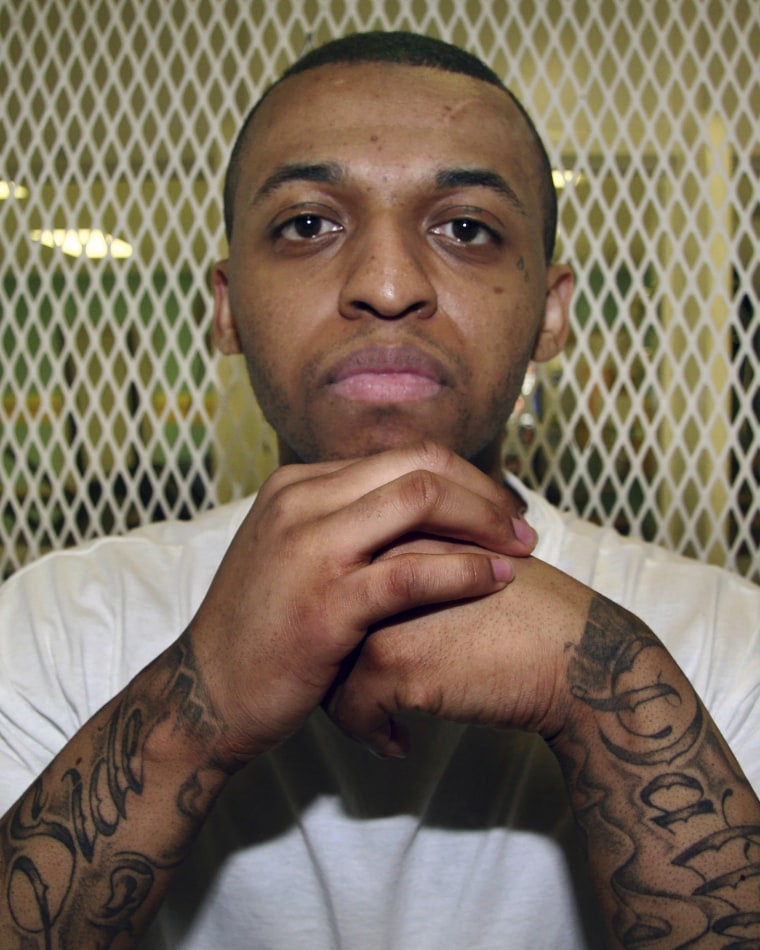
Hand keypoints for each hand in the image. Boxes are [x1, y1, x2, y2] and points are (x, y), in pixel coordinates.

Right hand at [185, 442, 536, 766]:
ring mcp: (310, 548)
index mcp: (296, 485)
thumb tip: (403, 508)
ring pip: (420, 500)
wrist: (206, 695)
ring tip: (521, 551)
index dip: (459, 477)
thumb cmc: (261, 630)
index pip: (398, 456)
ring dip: (484, 521)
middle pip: (418, 465)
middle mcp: (301, 502)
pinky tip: (497, 582)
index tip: (494, 509)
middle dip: (482, 492)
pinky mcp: (325, 602)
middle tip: (520, 527)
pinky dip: (465, 571)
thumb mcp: (287, 554)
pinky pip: (413, 572)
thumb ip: (337, 522)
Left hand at [324, 552, 592, 756]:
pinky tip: (397, 743)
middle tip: (348, 687)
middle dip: (331, 659)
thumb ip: (416, 565)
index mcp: (399, 533)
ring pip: (327, 667)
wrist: (578, 653)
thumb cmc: (532, 613)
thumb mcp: (469, 563)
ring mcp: (381, 611)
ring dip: (344, 702)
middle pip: (323, 618)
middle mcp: (379, 564)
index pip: (338, 575)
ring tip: (372, 718)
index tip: (352, 646)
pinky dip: (369, 732)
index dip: (341, 616)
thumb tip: (368, 595)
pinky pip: (351, 709)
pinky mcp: (393, 660)